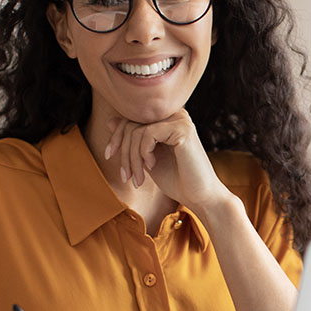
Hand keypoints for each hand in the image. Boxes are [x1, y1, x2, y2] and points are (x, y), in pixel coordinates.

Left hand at [104, 110, 231, 211]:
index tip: (110, 156)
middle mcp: (174, 114)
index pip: (131, 117)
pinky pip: (147, 134)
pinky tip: (152, 166)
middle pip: (131, 123)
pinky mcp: (182, 128)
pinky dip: (143, 153)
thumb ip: (133, 140)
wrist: (200, 196)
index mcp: (167, 119)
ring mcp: (179, 119)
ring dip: (132, 159)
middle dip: (123, 152)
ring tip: (137, 179)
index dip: (116, 136)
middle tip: (126, 176)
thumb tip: (111, 120)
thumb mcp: (146, 158)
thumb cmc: (177, 180)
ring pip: (137, 130)